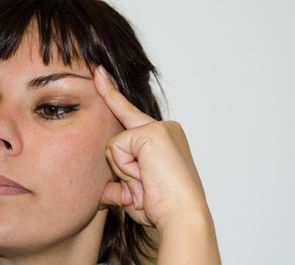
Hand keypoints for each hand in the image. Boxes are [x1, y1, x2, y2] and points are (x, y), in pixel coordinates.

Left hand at [95, 66, 208, 229]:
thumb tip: (103, 191)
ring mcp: (159, 128)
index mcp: (165, 138)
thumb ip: (119, 186)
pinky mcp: (151, 133)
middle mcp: (164, 129)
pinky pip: (118, 150)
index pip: (130, 113)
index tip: (99, 73)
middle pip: (117, 139)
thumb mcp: (137, 195)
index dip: (112, 93)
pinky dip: (126, 169)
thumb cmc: (166, 209)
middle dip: (123, 169)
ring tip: (149, 183)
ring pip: (115, 145)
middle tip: (147, 186)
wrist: (183, 216)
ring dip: (126, 171)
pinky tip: (147, 177)